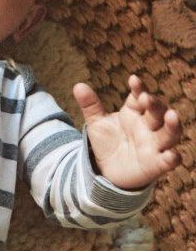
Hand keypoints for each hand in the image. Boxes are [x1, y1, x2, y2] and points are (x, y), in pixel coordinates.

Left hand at [73, 74, 181, 189]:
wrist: (106, 170)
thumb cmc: (107, 143)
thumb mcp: (96, 123)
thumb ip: (90, 105)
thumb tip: (78, 85)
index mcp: (134, 113)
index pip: (140, 97)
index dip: (138, 88)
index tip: (133, 80)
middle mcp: (148, 126)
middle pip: (157, 112)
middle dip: (155, 104)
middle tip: (146, 98)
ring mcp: (154, 145)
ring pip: (169, 133)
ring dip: (172, 125)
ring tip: (172, 115)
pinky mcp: (156, 164)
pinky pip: (168, 161)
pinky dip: (172, 158)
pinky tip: (172, 155)